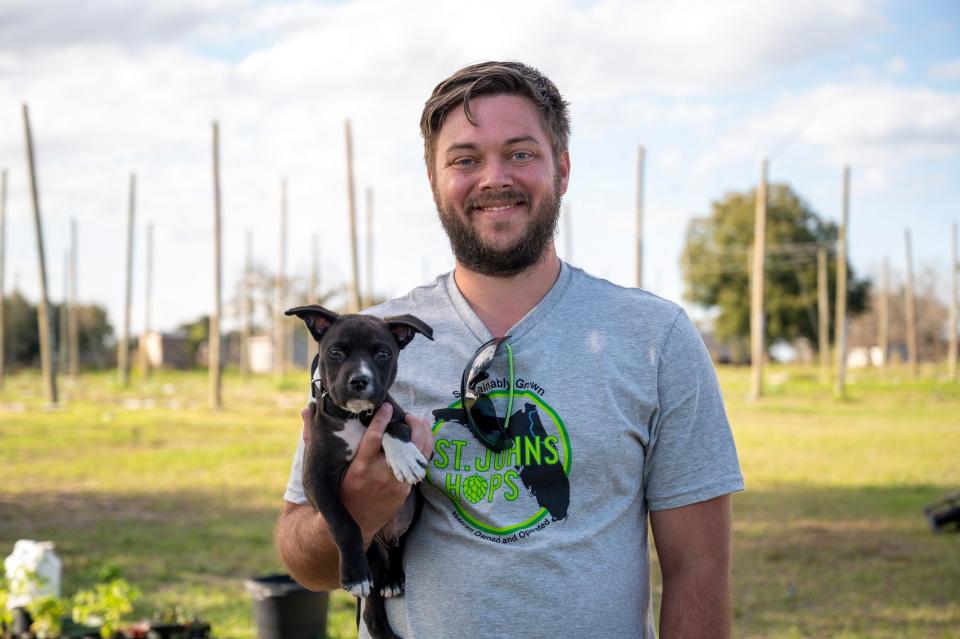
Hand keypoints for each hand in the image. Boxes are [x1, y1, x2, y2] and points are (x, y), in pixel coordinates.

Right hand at [299, 403, 433, 539]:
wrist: (351, 523)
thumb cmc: (335, 490)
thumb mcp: (323, 467)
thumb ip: (314, 437)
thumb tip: (304, 411)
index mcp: (359, 467)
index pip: (373, 439)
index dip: (381, 420)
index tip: (387, 406)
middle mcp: (379, 475)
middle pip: (402, 446)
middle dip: (410, 427)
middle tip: (407, 415)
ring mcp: (394, 484)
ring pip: (417, 456)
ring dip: (422, 435)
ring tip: (419, 422)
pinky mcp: (404, 490)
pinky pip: (419, 466)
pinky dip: (424, 449)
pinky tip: (423, 437)